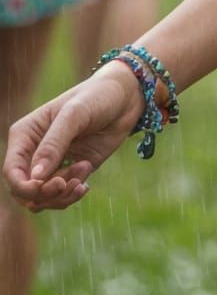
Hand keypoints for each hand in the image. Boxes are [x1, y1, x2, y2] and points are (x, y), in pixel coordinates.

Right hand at [4, 63, 144, 212]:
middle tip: (67, 184)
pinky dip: (72, 195)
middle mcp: (34, 152)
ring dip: (61, 196)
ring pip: (43, 197)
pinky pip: (63, 195)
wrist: (126, 98)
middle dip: (44, 194)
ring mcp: (53, 164)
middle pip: (25, 190)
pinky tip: (86, 186)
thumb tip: (36, 177)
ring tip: (82, 175)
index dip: (23, 186)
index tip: (44, 188)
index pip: (12, 171)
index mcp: (25, 135)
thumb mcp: (74, 115)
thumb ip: (53, 144)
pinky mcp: (72, 171)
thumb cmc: (96, 97)